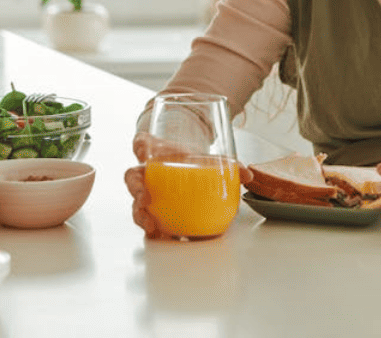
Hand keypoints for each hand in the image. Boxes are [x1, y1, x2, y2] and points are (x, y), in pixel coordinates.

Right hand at [123, 132, 253, 239]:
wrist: (188, 171)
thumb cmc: (191, 160)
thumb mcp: (208, 159)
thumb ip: (229, 164)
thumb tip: (248, 174)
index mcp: (158, 151)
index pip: (142, 142)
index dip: (140, 145)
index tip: (143, 150)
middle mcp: (148, 172)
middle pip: (132, 176)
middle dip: (136, 187)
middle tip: (144, 197)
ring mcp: (148, 192)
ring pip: (136, 202)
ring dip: (140, 214)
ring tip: (150, 227)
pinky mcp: (154, 210)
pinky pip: (149, 220)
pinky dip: (153, 230)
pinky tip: (161, 237)